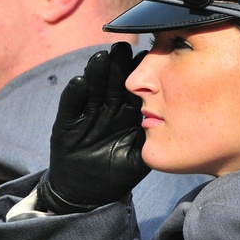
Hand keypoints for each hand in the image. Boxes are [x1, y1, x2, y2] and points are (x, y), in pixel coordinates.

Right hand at [36, 42, 149, 213]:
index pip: (134, 89)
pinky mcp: (67, 122)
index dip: (139, 73)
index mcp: (126, 113)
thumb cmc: (116, 174)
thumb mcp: (139, 160)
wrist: (87, 191)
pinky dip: (74, 95)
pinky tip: (80, 83)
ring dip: (96, 73)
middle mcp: (106, 108)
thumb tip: (173, 126)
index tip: (147, 56)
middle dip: (117, 65)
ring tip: (100, 58)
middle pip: (112, 81)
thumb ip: (152, 143)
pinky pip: (71, 106)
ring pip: (92, 88)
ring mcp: (86, 114)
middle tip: (122, 48)